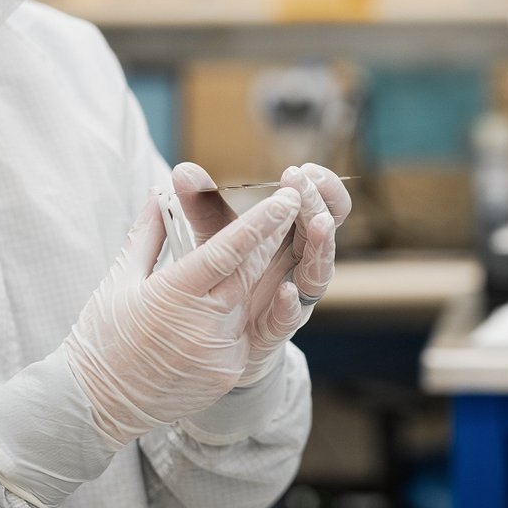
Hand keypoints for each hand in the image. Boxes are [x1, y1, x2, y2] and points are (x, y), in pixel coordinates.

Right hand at [64, 185, 300, 445]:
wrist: (96, 405)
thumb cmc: (102, 335)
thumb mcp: (120, 279)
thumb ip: (148, 234)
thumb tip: (160, 193)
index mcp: (174, 294)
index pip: (228, 250)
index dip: (261, 222)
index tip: (286, 198)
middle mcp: (204, 324)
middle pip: (249, 271)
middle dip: (271, 238)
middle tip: (290, 207)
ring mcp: (219, 352)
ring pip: (248, 301)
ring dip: (251, 277)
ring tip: (254, 253)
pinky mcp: (227, 373)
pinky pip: (242, 332)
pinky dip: (236, 314)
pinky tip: (222, 307)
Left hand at [172, 162, 351, 384]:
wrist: (214, 338)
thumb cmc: (224, 277)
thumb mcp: (215, 237)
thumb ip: (203, 206)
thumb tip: (182, 169)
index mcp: (290, 236)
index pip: (321, 203)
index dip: (319, 186)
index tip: (305, 169)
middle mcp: (299, 264)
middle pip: (325, 231)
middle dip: (318, 204)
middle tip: (303, 183)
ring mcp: (293, 298)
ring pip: (318, 273)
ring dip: (321, 247)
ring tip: (317, 223)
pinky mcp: (275, 331)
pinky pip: (289, 319)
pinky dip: (291, 306)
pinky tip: (286, 291)